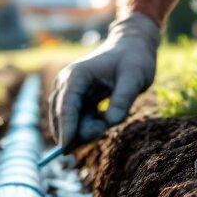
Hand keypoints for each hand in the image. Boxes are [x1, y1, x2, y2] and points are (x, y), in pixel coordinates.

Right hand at [49, 13, 160, 149]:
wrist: (131, 47)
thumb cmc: (134, 60)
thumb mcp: (135, 78)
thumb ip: (123, 99)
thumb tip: (110, 122)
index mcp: (76, 76)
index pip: (66, 107)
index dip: (66, 129)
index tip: (66, 149)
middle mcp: (66, 82)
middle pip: (61, 116)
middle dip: (79, 130)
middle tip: (103, 130)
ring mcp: (68, 90)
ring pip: (67, 121)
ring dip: (85, 127)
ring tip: (107, 117)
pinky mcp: (74, 98)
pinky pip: (76, 120)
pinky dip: (88, 124)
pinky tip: (103, 116)